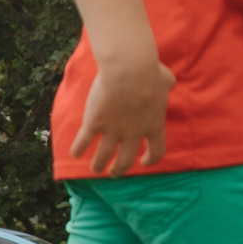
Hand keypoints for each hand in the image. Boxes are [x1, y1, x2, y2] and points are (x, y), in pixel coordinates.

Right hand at [70, 55, 172, 175]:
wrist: (129, 70)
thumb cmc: (150, 71)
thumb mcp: (166, 80)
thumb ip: (167, 86)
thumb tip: (167, 83)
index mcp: (154, 125)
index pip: (157, 151)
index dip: (151, 160)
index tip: (143, 162)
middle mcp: (133, 133)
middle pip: (126, 160)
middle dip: (119, 169)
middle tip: (114, 172)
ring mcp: (112, 130)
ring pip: (103, 156)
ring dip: (99, 165)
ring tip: (95, 169)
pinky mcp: (94, 123)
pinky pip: (83, 141)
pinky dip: (78, 149)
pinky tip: (75, 153)